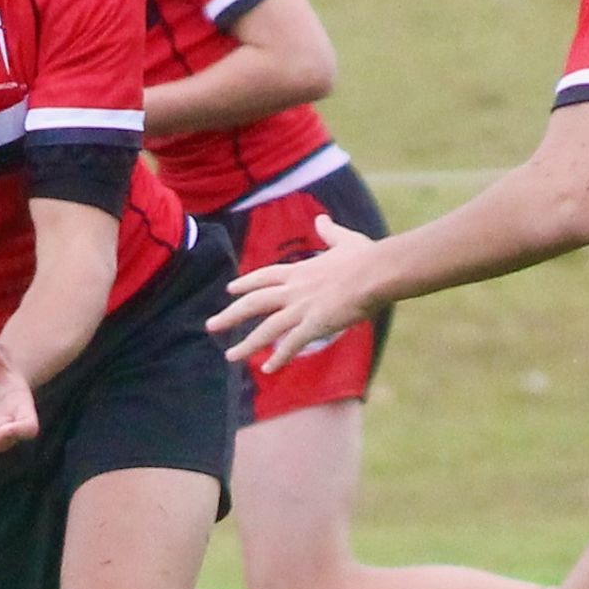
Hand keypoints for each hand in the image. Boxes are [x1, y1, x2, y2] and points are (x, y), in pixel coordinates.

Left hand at [208, 216, 385, 372]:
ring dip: (247, 344)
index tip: (230, 289)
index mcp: (300, 270)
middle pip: (254, 303)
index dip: (246, 283)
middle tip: (211, 325)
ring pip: (266, 328)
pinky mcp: (314, 324)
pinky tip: (267, 369)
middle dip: (231, 315)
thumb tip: (321, 219)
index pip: (264, 277)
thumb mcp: (344, 240)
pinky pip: (291, 344)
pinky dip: (278, 357)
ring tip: (230, 356)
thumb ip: (329, 232)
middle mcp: (294, 290)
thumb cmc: (366, 256)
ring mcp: (302, 308)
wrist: (376, 272)